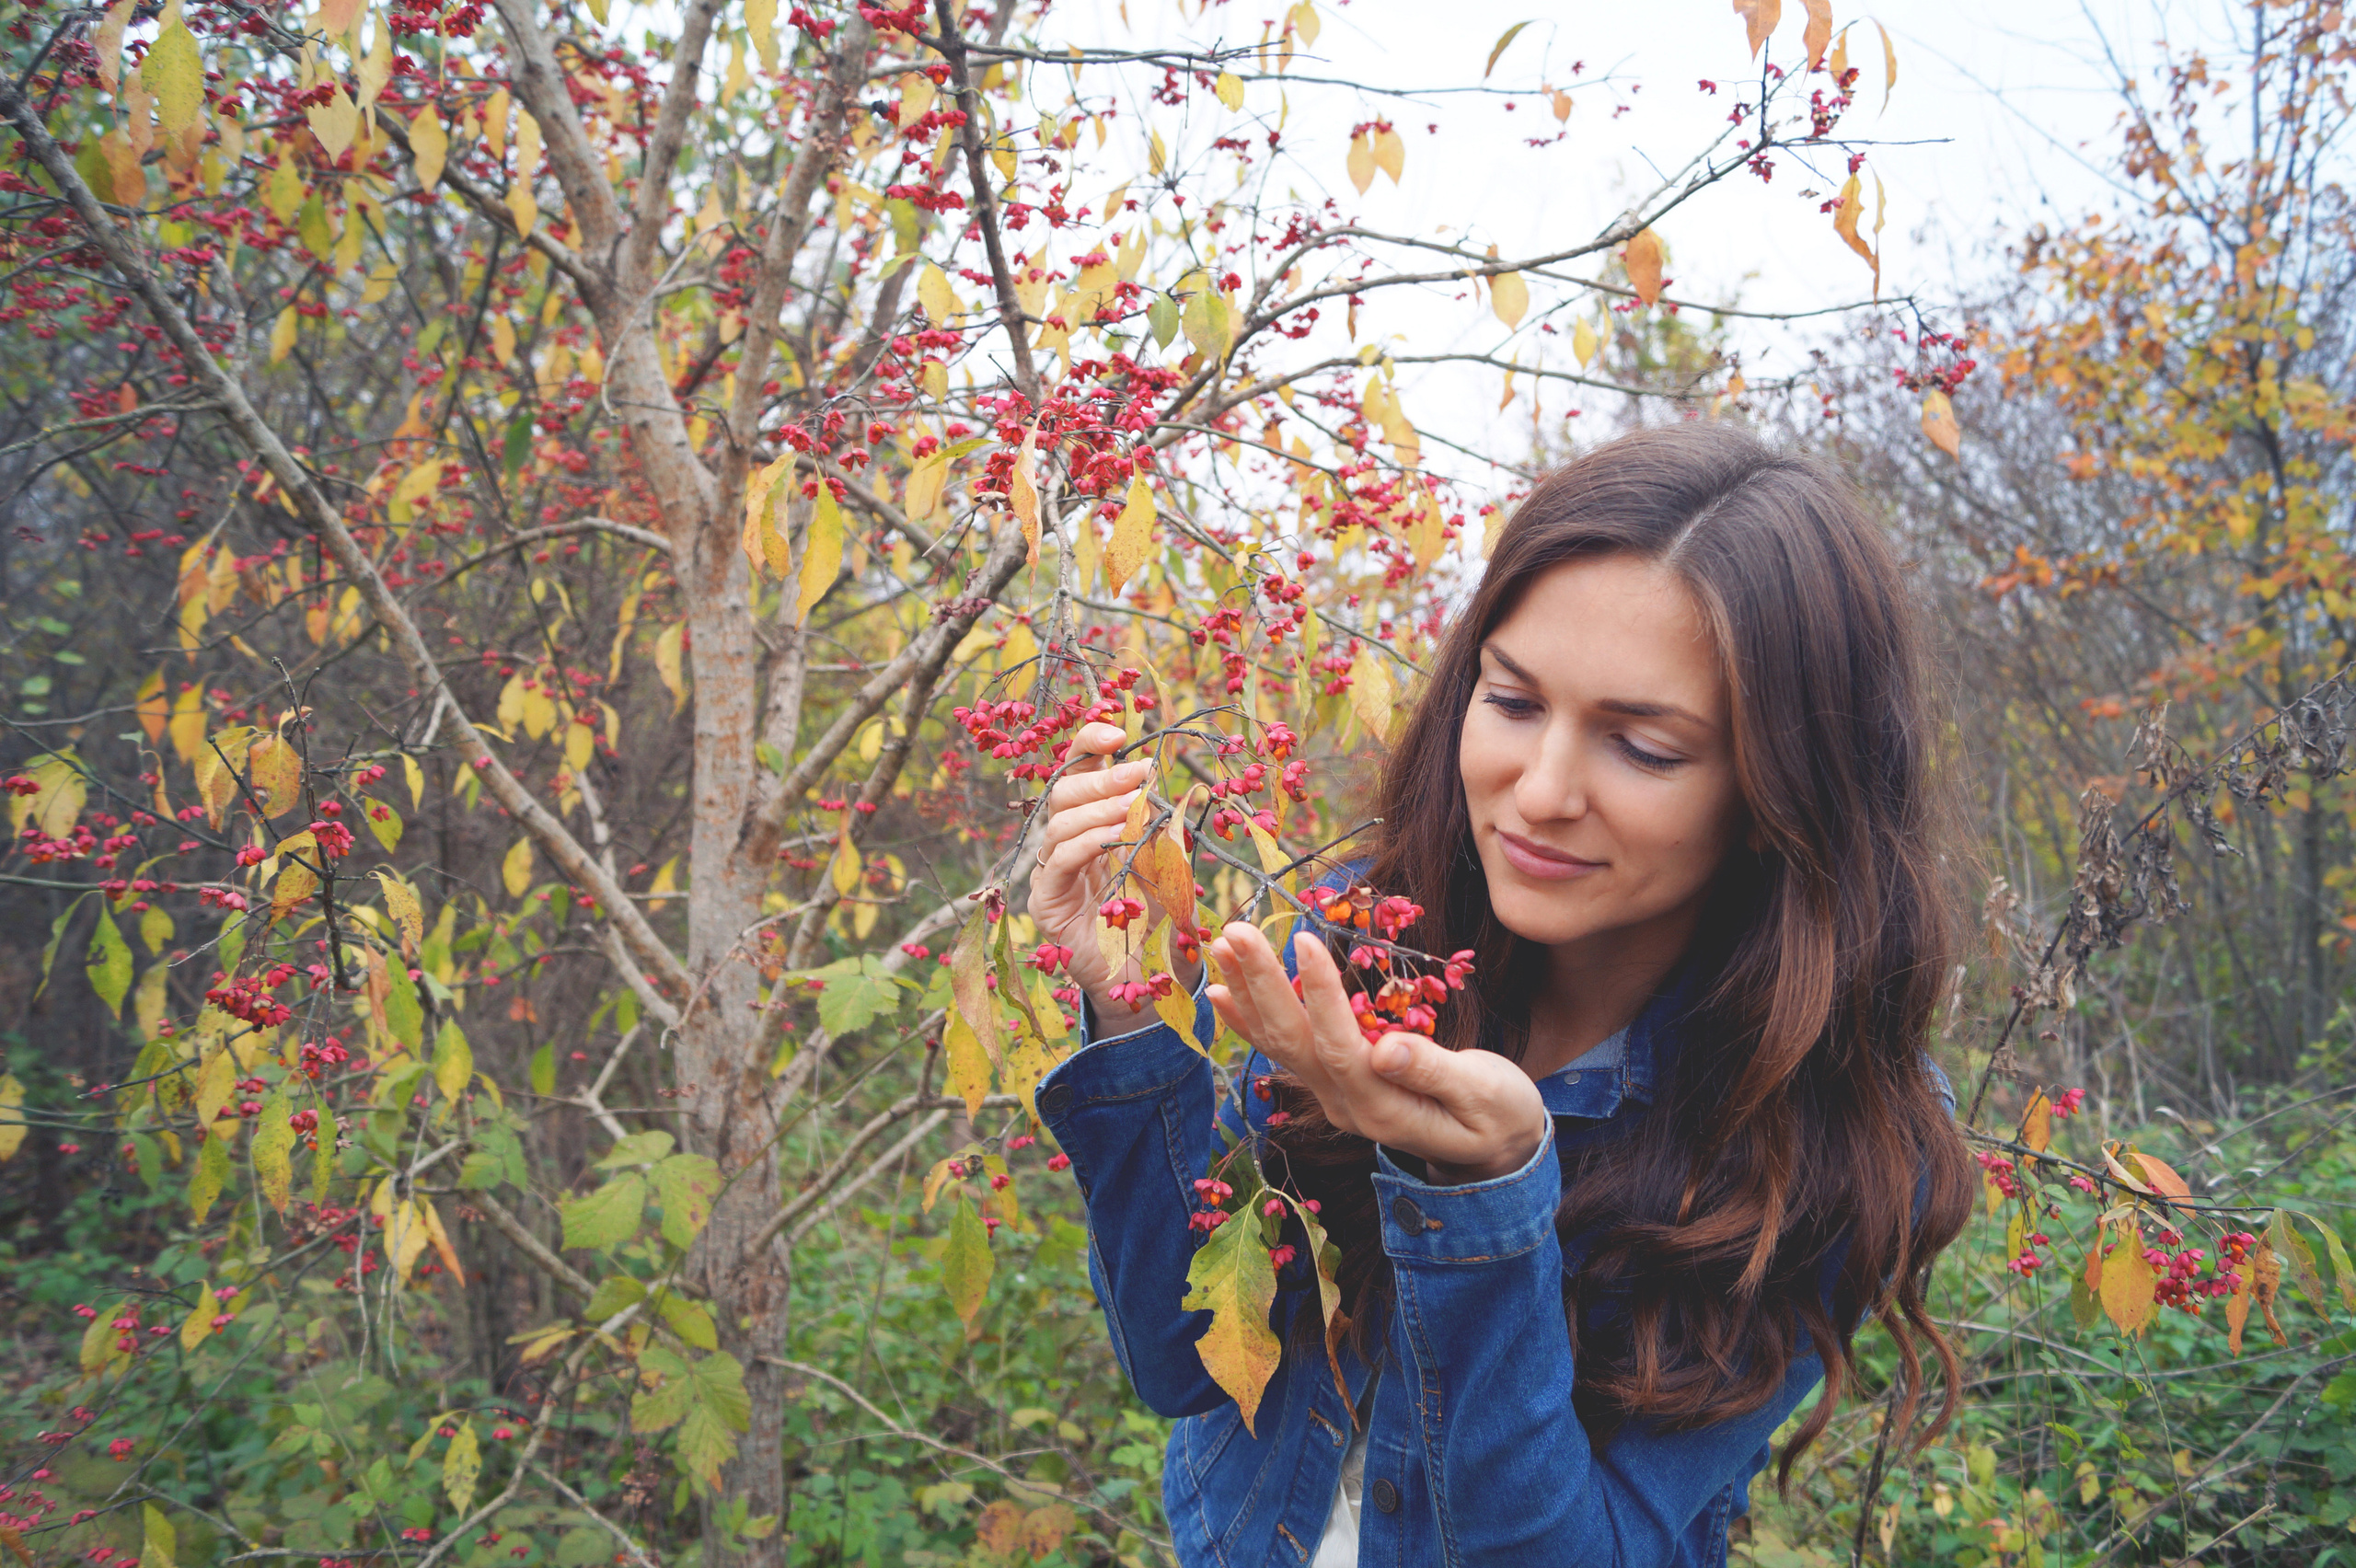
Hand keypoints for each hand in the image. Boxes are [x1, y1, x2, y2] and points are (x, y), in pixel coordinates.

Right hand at [1028, 722, 1194, 1023]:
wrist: (1145, 982)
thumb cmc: (1157, 922)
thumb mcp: (1168, 865)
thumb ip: (1164, 831)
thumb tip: (1179, 789)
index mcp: (1090, 824)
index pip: (1078, 772)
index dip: (1089, 745)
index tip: (1116, 732)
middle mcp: (1064, 843)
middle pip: (1063, 791)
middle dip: (1101, 775)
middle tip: (1139, 773)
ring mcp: (1051, 872)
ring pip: (1058, 822)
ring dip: (1099, 807)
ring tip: (1133, 806)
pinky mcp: (1046, 902)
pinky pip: (1058, 860)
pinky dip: (1086, 842)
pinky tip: (1113, 836)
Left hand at [1207, 921, 1548, 1183]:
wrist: (1494, 1150)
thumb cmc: (1500, 1114)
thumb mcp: (1484, 1096)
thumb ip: (1434, 1072)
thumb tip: (1385, 1049)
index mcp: (1384, 1108)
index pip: (1340, 1046)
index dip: (1321, 994)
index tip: (1306, 940)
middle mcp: (1346, 1104)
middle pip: (1293, 1041)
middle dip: (1262, 983)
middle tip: (1235, 929)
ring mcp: (1334, 1096)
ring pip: (1279, 1042)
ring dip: (1247, 992)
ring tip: (1220, 944)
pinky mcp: (1333, 1083)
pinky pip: (1284, 1049)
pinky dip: (1251, 1018)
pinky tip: (1222, 990)